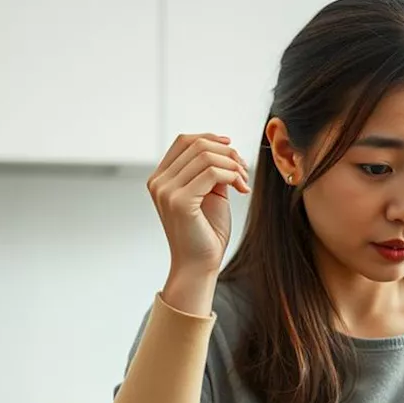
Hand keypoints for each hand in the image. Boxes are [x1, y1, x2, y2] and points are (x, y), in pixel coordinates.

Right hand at [147, 133, 250, 275]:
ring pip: (206, 157)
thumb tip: (225, 148)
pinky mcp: (180, 202)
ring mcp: (166, 191)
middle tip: (244, 171)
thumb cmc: (206, 232)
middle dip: (228, 153)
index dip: (210, 138)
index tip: (231, 147)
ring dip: (233, 165)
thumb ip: (210, 171)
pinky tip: (242, 189)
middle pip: (197, 145)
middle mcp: (159, 182)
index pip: (184, 141)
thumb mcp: (209, 193)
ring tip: (243, 181)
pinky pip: (212, 173)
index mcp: (161, 178)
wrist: (199, 264)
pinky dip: (232, 176)